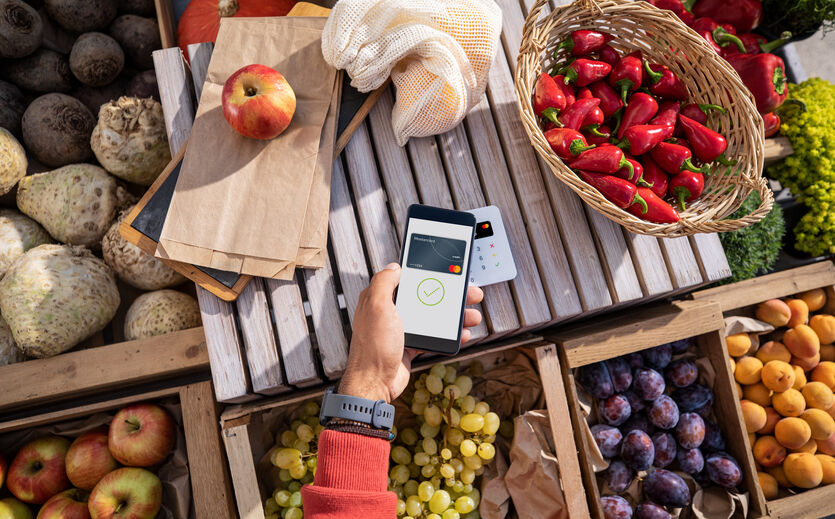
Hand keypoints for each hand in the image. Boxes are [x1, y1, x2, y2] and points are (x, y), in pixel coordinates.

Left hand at [338, 262, 483, 402]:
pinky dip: (450, 334)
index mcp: (381, 299)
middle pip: (426, 297)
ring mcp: (402, 329)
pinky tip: (462, 333)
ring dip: (454, 315)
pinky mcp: (410, 345)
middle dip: (450, 295)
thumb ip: (384, 283)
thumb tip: (395, 266)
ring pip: (434, 316)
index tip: (447, 272)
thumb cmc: (373, 347)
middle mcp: (391, 312)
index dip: (429, 274)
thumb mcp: (377, 307)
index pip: (408, 279)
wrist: (374, 382)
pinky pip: (434, 335)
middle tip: (470, 293)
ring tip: (471, 315)